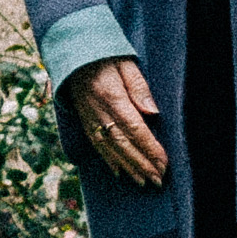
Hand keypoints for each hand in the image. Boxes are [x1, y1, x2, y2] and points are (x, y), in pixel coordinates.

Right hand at [62, 57, 167, 187]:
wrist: (73, 55)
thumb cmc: (105, 57)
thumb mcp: (126, 64)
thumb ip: (139, 88)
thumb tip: (153, 113)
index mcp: (112, 97)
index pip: (135, 129)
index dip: (150, 148)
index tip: (163, 163)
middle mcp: (99, 112)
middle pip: (124, 144)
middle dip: (141, 164)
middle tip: (157, 180)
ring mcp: (90, 119)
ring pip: (110, 148)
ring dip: (128, 167)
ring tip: (143, 182)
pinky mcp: (84, 121)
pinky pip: (97, 145)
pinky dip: (109, 160)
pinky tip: (119, 172)